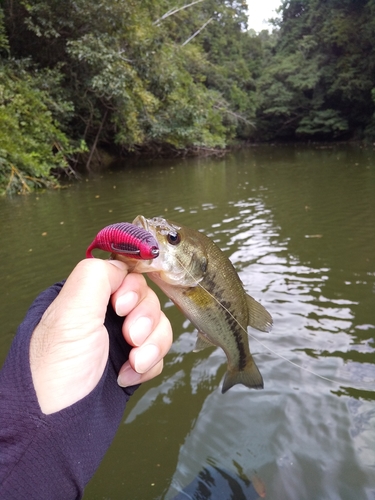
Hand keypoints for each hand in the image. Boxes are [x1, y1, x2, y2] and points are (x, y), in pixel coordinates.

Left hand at [30, 259, 171, 414]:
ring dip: (151, 344)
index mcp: (84, 297)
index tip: (122, 305)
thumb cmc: (55, 373)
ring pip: (157, 326)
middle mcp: (102, 315)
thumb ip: (96, 276)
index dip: (131, 287)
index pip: (124, 274)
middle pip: (145, 299)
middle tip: (129, 337)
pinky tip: (128, 377)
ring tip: (133, 362)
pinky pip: (158, 352)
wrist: (57, 431)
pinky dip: (149, 364)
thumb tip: (122, 264)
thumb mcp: (70, 314)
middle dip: (143, 319)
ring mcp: (118, 341)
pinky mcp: (131, 363)